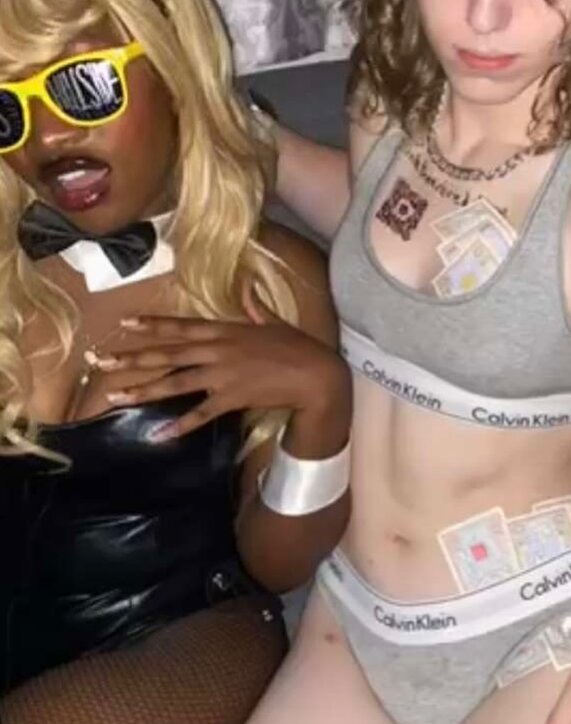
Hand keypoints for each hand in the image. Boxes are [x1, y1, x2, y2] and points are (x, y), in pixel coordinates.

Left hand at [99, 298, 349, 441]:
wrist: (316, 374)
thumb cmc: (298, 346)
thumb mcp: (275, 321)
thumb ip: (255, 306)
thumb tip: (247, 288)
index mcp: (225, 330)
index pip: (181, 326)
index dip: (152, 325)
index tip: (125, 324)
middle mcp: (217, 350)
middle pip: (168, 354)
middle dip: (133, 358)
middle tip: (102, 363)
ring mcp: (222, 375)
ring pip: (175, 383)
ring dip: (144, 390)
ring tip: (116, 396)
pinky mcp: (231, 398)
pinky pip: (201, 414)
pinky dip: (180, 425)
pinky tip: (158, 435)